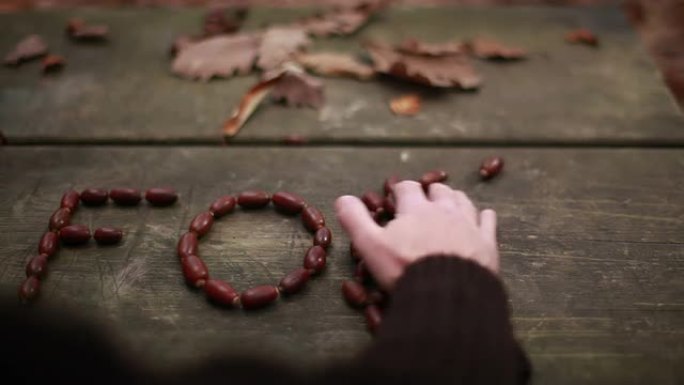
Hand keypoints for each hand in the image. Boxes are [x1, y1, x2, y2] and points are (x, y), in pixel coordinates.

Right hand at [335, 181, 498, 290]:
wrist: (447, 294)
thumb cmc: (405, 268)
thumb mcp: (371, 245)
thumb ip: (355, 220)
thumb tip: (342, 198)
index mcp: (416, 209)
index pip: (407, 188)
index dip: (400, 189)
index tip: (397, 195)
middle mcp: (444, 210)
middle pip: (439, 191)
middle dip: (430, 192)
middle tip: (424, 199)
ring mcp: (468, 225)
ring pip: (463, 201)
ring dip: (454, 199)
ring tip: (450, 202)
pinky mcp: (487, 243)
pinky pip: (488, 221)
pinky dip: (483, 216)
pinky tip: (483, 217)